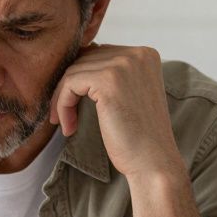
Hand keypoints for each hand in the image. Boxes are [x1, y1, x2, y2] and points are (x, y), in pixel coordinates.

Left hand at [49, 44, 184, 179]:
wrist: (152, 163)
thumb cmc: (138, 137)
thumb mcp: (128, 96)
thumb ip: (111, 76)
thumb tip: (76, 63)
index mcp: (145, 55)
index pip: (99, 53)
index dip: (81, 80)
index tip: (74, 106)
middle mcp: (137, 54)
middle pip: (85, 59)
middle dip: (69, 88)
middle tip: (64, 116)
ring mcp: (124, 65)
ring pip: (74, 71)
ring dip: (63, 99)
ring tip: (68, 124)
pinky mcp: (109, 81)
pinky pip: (70, 83)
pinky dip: (63, 105)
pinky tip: (69, 127)